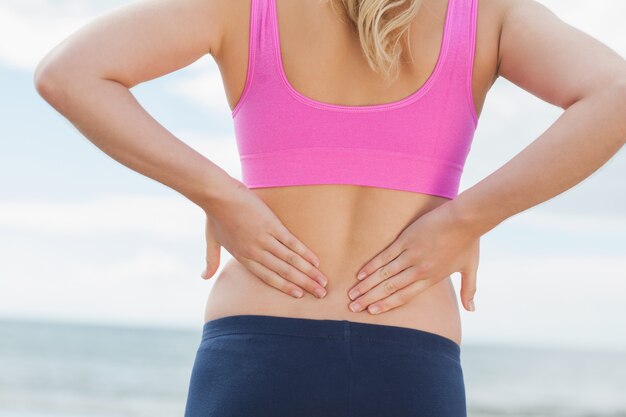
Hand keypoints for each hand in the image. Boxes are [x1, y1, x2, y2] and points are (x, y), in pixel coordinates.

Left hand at [200, 179, 327, 298]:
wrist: (218, 195)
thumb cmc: (214, 216)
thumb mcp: (211, 241)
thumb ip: (211, 261)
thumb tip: (203, 277)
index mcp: (243, 257)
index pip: (268, 277)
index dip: (285, 287)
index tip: (299, 295)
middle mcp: (256, 252)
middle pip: (283, 272)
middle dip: (303, 284)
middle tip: (320, 294)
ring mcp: (264, 239)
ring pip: (291, 260)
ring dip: (308, 271)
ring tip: (322, 281)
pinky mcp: (271, 225)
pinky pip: (292, 242)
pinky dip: (304, 252)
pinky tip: (315, 260)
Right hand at [347, 204, 478, 314]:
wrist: (465, 219)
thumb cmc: (469, 242)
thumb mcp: (470, 269)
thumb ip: (468, 290)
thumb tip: (471, 310)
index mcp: (432, 278)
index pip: (404, 296)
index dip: (386, 304)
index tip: (371, 311)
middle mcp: (419, 270)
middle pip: (390, 288)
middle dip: (370, 298)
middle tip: (353, 307)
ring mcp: (411, 254)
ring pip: (383, 274)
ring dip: (366, 285)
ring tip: (352, 293)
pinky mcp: (406, 240)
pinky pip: (385, 256)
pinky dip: (372, 265)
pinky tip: (361, 273)